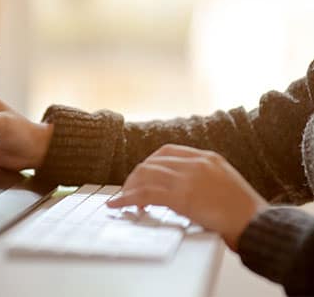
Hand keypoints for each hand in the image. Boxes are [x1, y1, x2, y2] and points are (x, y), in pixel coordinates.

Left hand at [106, 144, 267, 249]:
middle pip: (152, 163)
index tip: (142, 176)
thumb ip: (202, 179)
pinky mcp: (181, 196)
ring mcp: (188, 178)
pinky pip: (145, 193)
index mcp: (207, 157)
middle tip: (129, 191)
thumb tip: (178, 188)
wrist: (256, 223)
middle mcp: (196, 163)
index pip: (167, 151)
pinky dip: (127, 198)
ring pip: (145, 175)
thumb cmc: (243, 211)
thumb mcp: (223, 182)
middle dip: (136, 177)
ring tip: (125, 200)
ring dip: (130, 188)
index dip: (149, 164)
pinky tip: (118, 204)